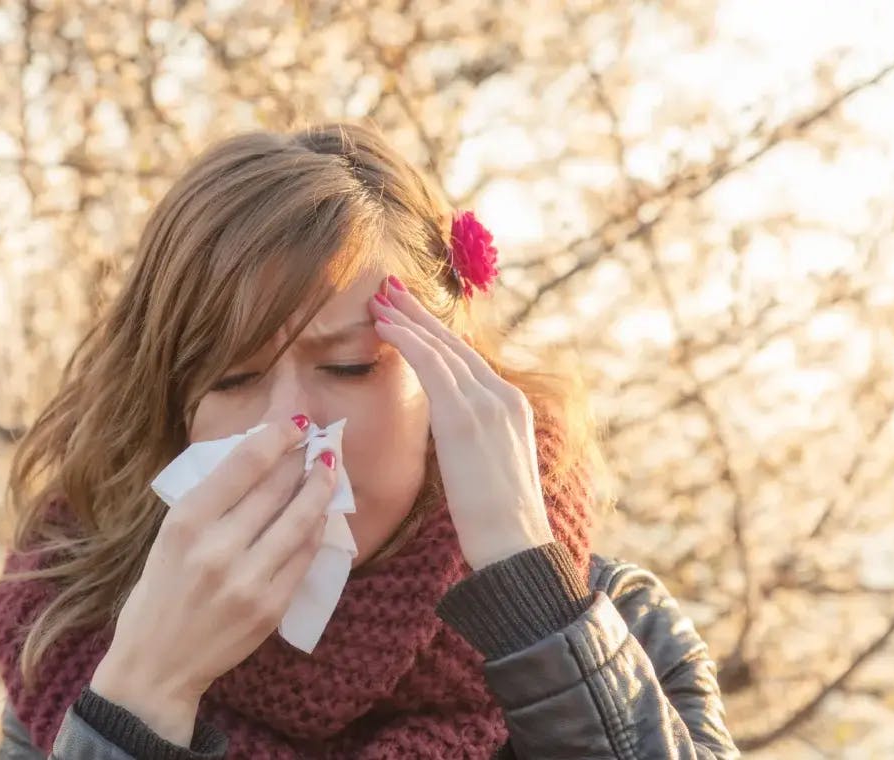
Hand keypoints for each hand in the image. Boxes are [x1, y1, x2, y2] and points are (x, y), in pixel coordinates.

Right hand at [90, 415, 335, 744]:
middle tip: (317, 443)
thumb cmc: (158, 594)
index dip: (274, 438)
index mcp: (185, 523)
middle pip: (276, 488)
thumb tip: (258, 460)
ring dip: (319, 489)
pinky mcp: (270, 608)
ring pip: (299, 521)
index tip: (293, 425)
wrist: (156, 667)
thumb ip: (210, 503)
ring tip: (329, 469)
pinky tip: (320, 515)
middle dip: (301, 459)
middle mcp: (217, 549)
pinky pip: (303, 558)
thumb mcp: (168, 538)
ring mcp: (248, 581)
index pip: (243, 466)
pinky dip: (315, 531)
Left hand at [370, 276, 554, 569]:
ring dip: (406, 320)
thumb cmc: (498, 521)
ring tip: (378, 300)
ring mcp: (487, 402)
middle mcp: (503, 396)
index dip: (437, 334)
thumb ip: (473, 438)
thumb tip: (450, 433)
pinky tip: (384, 326)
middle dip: (419, 314)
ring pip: (440, 348)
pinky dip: (406, 340)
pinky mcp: (465, 416)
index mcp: (512, 407)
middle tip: (390, 289)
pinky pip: (432, 366)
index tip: (412, 316)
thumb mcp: (491, 466)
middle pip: (455, 344)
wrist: (515, 545)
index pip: (468, 361)